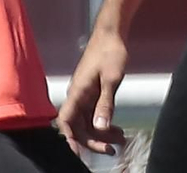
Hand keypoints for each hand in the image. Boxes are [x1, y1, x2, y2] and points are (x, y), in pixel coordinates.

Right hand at [59, 30, 128, 156]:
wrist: (112, 33)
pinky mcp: (92, 92)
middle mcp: (77, 96)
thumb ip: (105, 104)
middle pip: (78, 126)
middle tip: (112, 150)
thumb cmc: (110, 52)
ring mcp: (84, 95)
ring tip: (121, 140)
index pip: (66, 121)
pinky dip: (104, 123)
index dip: (70, 139)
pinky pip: (94, 114)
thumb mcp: (111, 79)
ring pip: (88, 122)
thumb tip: (100, 127)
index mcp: (77, 92)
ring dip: (101, 133)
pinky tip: (117, 129)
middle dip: (93, 141)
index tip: (78, 154)